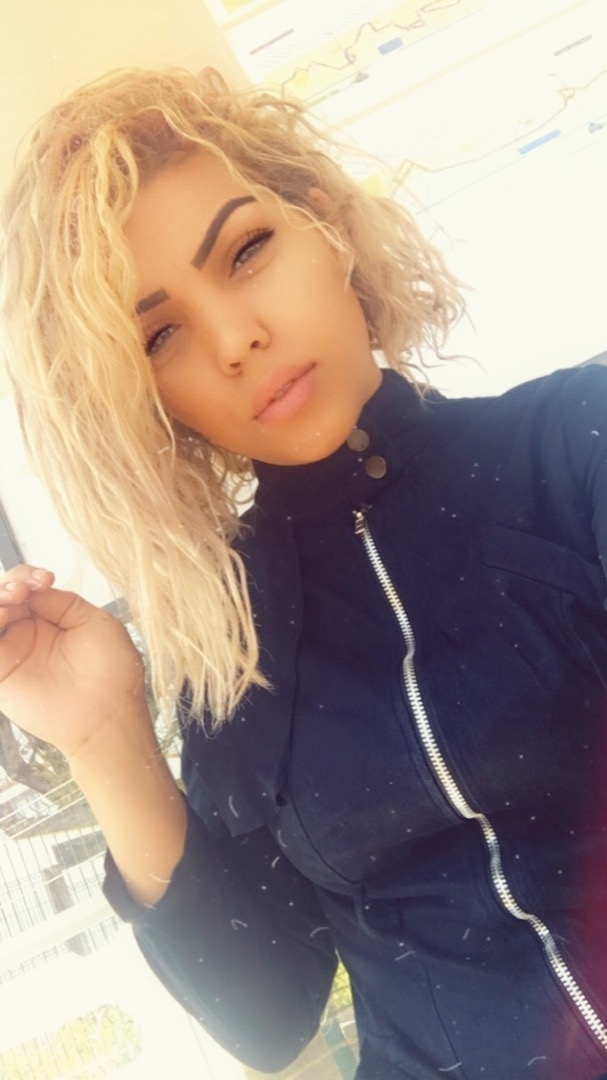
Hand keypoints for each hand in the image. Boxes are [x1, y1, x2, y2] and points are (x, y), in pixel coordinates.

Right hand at [0, 565, 145, 760]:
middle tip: (22, 592)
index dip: (26, 576)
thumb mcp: (96, 622)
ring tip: (12, 602)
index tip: (44, 580)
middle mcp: (27, 633)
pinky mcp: (1, 675)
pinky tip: (1, 618)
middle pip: (2, 598)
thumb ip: (63, 601)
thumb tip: (34, 589)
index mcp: (50, 618)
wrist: (108, 715)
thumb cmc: (112, 673)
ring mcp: (12, 653)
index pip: (24, 586)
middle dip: (8, 586)